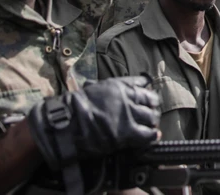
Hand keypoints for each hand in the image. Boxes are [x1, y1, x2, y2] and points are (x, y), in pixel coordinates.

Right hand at [28, 76, 160, 169]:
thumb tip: (132, 83)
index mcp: (119, 85)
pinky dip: (151, 135)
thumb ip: (115, 86)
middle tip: (151, 114)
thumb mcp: (97, 87)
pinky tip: (153, 136)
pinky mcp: (126, 132)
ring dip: (152, 121)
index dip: (148, 94)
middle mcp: (127, 97)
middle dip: (153, 108)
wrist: (66, 123)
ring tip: (150, 125)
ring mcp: (128, 114)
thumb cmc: (77, 106)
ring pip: (151, 116)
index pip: (144, 86)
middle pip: (152, 101)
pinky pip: (147, 134)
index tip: (148, 100)